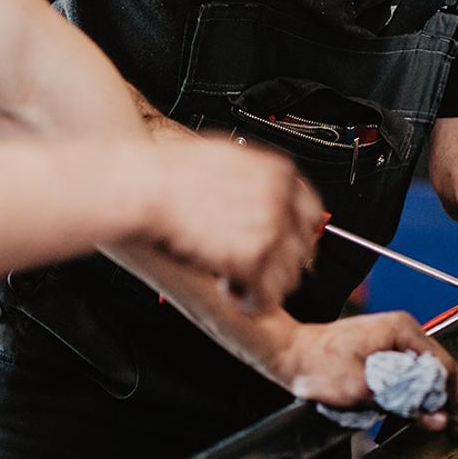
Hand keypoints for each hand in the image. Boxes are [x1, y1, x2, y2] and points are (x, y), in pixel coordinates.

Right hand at [143, 136, 323, 311]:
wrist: (147, 188)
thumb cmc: (172, 171)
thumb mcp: (228, 155)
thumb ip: (257, 177)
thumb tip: (266, 191)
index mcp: (279, 172)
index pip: (311, 211)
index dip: (293, 233)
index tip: (281, 244)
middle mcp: (282, 200)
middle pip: (304, 248)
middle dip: (278, 262)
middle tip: (252, 265)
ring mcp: (270, 230)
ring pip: (290, 277)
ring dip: (264, 283)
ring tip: (235, 277)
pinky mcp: (251, 260)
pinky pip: (266, 298)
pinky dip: (249, 303)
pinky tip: (229, 290)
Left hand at [275, 312, 457, 431]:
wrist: (293, 354)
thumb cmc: (319, 364)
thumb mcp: (363, 390)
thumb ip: (403, 404)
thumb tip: (437, 418)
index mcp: (401, 329)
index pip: (444, 363)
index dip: (452, 396)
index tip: (454, 423)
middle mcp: (401, 328)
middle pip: (436, 367)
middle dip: (437, 398)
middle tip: (436, 426)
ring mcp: (393, 336)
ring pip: (422, 371)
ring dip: (421, 396)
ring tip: (413, 416)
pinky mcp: (384, 348)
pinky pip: (407, 372)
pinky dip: (407, 391)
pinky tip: (396, 404)